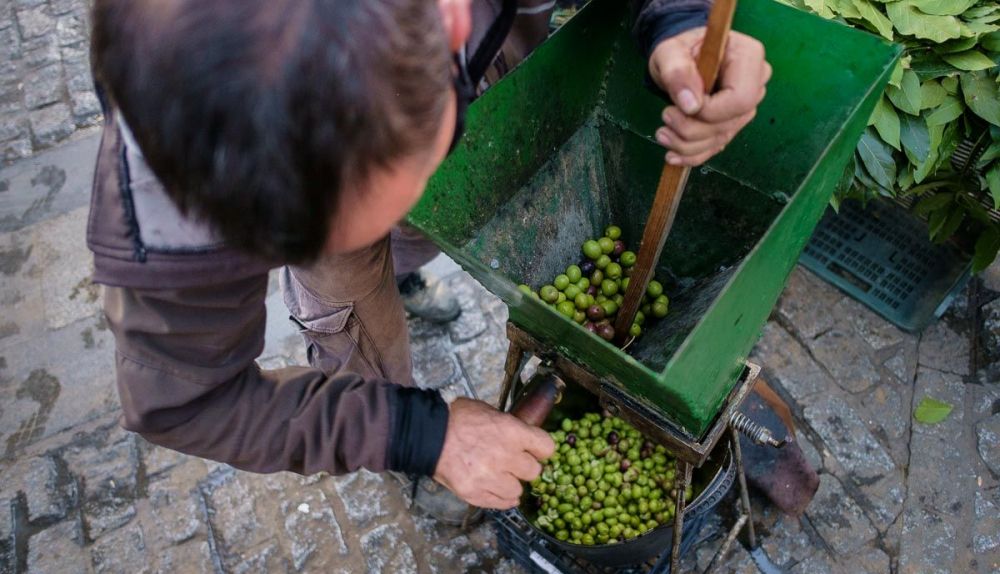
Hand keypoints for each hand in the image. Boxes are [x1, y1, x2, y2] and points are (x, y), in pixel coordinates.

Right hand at [433, 398, 554, 508]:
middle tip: (514, 463)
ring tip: (500, 476)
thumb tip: (524, 437)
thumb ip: (509, 427)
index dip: (541, 449)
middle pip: (534, 472)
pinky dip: (501, 498)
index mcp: (511, 431)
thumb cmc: (457, 418)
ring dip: (511, 484)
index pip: (546, 447)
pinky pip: (500, 503)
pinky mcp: (475, 493)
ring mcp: (489, 477)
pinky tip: (495, 488)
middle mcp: (505, 456)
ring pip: (517, 491)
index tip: (535, 450)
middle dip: (524, 467)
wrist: (426, 435)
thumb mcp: (489, 412)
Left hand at [648, 28, 770, 166]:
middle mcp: (754, 83)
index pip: (741, 98)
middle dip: (693, 129)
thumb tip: (690, 105)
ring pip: (721, 137)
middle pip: (731, 122)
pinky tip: (673, 155)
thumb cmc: (679, 50)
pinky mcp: (732, 123)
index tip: (680, 106)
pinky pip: (716, 146)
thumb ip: (678, 72)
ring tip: (662, 134)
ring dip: (687, 144)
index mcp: (748, 57)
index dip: (709, 111)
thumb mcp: (670, 52)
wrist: (679, 60)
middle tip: (665, 116)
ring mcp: (746, 106)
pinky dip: (692, 154)